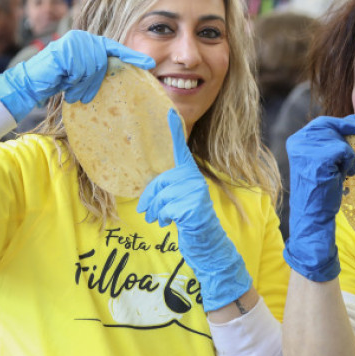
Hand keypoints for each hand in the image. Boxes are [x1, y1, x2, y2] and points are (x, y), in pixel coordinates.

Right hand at [0, 30, 154, 121]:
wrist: (31, 83)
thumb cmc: (58, 81)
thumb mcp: (83, 76)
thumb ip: (99, 70)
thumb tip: (126, 76)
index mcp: (89, 42)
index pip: (114, 48)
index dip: (132, 56)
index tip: (150, 64)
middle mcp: (83, 37)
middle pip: (103, 61)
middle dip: (93, 82)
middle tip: (82, 94)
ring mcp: (74, 41)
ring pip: (93, 66)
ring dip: (82, 83)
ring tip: (71, 89)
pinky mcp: (65, 48)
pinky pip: (81, 69)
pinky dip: (74, 79)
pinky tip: (64, 81)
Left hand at [137, 109, 250, 311]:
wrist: (208, 244)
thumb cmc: (189, 222)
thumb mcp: (176, 202)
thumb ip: (166, 192)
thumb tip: (146, 199)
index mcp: (190, 175)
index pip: (180, 150)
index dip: (174, 131)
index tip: (169, 111)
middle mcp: (195, 180)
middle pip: (160, 182)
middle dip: (151, 199)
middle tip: (149, 212)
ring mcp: (196, 193)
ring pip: (161, 197)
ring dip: (156, 212)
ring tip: (161, 219)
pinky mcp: (194, 207)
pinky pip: (166, 209)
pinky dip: (163, 218)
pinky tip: (170, 223)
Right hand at [283, 115, 354, 281]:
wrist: (312, 215)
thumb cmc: (320, 191)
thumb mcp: (321, 161)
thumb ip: (329, 142)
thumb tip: (354, 121)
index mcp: (296, 141)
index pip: (322, 123)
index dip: (344, 121)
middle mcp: (299, 141)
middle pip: (332, 125)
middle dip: (353, 127)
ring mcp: (308, 149)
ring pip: (341, 140)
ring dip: (348, 156)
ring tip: (340, 172)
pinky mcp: (320, 158)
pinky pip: (346, 152)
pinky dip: (350, 164)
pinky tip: (343, 176)